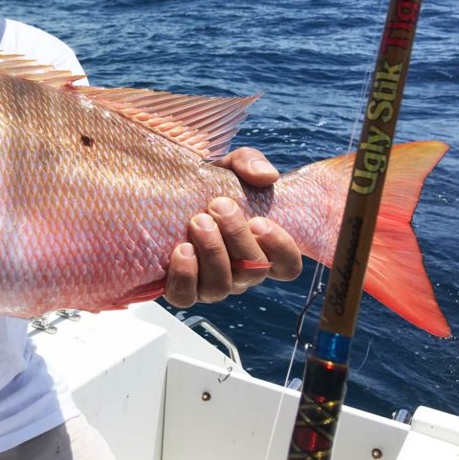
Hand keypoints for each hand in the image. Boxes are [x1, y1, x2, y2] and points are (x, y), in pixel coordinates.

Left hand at [164, 147, 301, 306]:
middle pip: (252, 272)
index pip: (288, 267)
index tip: (259, 220)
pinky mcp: (182, 287)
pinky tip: (182, 249)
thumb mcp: (230, 166)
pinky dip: (184, 276)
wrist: (170, 192)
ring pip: (221, 287)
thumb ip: (250, 163)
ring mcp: (212, 283)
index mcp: (260, 248)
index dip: (281, 249)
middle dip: (237, 236)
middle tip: (218, 206)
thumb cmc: (210, 184)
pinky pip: (185, 296)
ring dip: (212, 253)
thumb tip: (266, 176)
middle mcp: (240, 272)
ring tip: (198, 222)